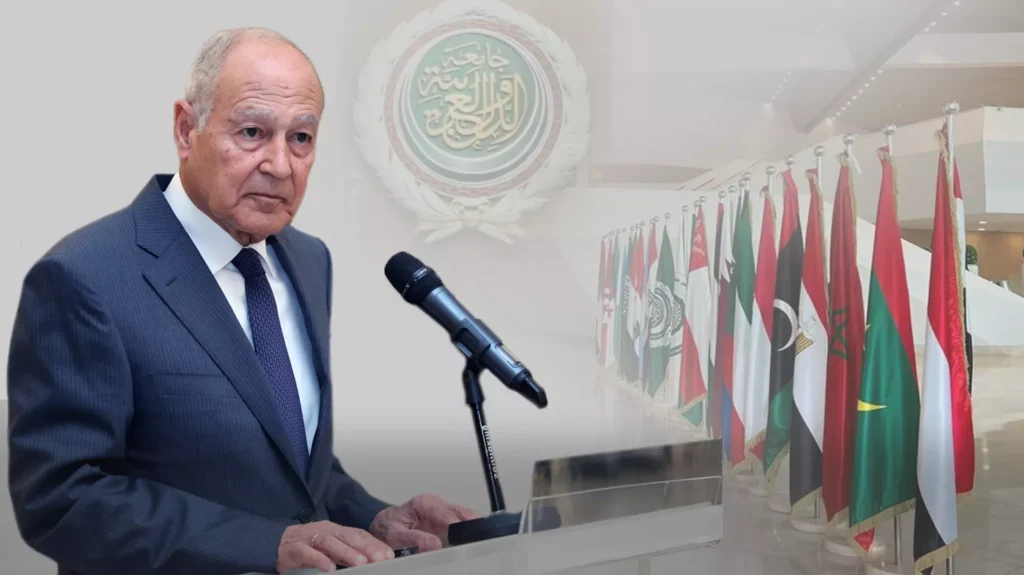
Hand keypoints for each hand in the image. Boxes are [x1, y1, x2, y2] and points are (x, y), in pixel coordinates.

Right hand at [276, 521, 394, 572]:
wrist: (276, 544)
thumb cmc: (308, 547)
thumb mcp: (330, 547)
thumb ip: (348, 551)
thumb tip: (372, 560)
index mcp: (336, 530)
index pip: (359, 534)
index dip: (374, 544)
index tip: (389, 555)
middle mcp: (325, 531)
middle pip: (348, 536)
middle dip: (366, 547)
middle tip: (380, 559)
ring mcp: (310, 538)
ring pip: (330, 542)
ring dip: (346, 552)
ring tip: (361, 563)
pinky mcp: (295, 548)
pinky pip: (308, 553)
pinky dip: (319, 559)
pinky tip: (329, 568)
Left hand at [369, 494, 478, 551]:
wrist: (383, 526)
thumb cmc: (388, 528)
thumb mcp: (396, 535)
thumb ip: (415, 539)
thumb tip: (436, 544)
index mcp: (424, 504)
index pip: (447, 514)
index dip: (458, 526)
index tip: (465, 537)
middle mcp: (436, 505)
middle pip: (461, 512)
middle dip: (472, 524)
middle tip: (482, 537)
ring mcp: (442, 512)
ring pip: (464, 517)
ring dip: (472, 528)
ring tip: (480, 540)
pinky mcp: (445, 521)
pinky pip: (461, 524)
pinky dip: (468, 532)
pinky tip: (472, 540)